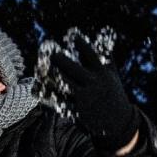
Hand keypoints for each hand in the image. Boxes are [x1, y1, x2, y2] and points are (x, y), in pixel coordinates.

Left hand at [50, 37, 138, 152]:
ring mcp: (85, 99)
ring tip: (39, 67)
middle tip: (47, 51)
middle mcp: (94, 85)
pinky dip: (47, 94)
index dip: (82, 44)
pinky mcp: (77, 112)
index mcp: (103, 75)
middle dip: (59, 60)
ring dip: (49, 76)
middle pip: (73, 69)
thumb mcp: (112, 76)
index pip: (92, 56)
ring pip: (63, 85)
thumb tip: (104, 36)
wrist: (118, 123)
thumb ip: (106, 58)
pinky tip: (37, 87)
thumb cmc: (113, 94)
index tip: (72, 33)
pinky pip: (59, 101)